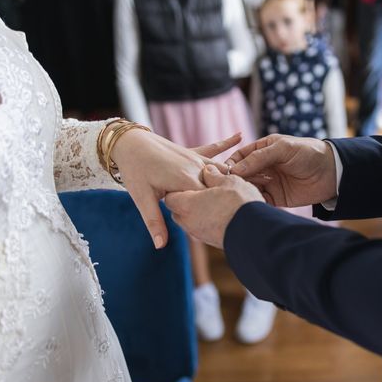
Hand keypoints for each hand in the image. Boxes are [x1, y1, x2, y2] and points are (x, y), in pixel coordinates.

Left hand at [111, 130, 241, 248]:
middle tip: (239, 215)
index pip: (209, 202)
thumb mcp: (142, 198)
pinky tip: (239, 136)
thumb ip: (155, 221)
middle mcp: (195, 169)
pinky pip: (212, 150)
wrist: (129, 142)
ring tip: (252, 184)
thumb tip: (160, 245)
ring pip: (219, 171)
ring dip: (230, 181)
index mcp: (185, 181)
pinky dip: (226, 144)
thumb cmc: (134, 169)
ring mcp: (195, 159)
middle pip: (217, 190)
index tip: (225, 226)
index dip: (217, 216)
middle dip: (227, 202)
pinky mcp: (192, 153)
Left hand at [165, 165, 263, 248]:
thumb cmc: (238, 203)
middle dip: (186, 200)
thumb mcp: (227, 181)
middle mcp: (188, 222)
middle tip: (199, 189)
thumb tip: (208, 170)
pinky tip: (222, 212)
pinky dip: (208, 219)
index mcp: (186, 204)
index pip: (170, 197)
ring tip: (213, 200)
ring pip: (191, 220)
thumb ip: (214, 175)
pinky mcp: (211, 242)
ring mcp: (199, 234)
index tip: (187, 180)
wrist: (255, 232)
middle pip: (178, 210)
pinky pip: (203, 228)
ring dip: (198, 210)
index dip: (177, 187)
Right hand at [226, 134, 336, 207]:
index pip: (239, 157)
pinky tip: (251, 203)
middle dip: (235, 180)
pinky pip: (259, 201)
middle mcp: (262, 166)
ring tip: (242, 194)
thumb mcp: (283, 149)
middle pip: (241, 174)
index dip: (230, 164)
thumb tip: (235, 169)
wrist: (332, 172)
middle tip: (233, 186)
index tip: (225, 172)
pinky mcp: (275, 198)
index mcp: (262, 150)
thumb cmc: (308, 153)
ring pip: (248, 188)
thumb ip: (259, 157)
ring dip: (244, 191)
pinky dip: (253, 202)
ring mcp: (268, 183)